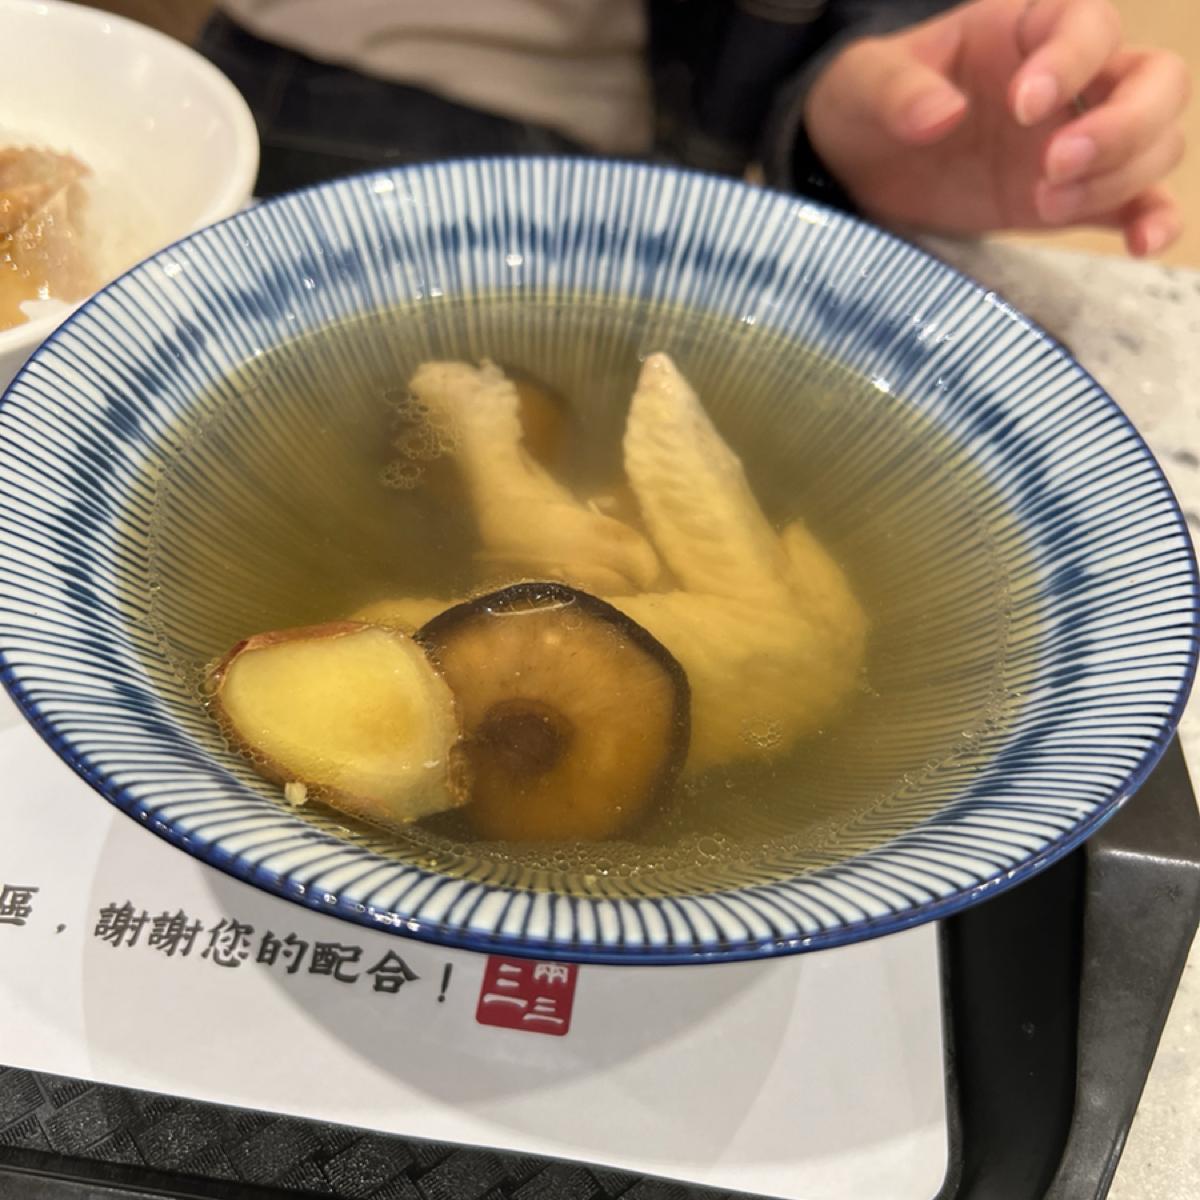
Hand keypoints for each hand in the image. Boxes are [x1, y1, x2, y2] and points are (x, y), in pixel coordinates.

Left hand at [804, 0, 1189, 254]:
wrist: (856, 164)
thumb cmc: (867, 102)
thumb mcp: (864, 83)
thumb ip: (899, 91)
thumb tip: (940, 117)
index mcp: (1028, 28)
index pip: (1089, 25)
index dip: (1073, 61)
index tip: (1023, 105)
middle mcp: (1074, 78)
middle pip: (1156, 82)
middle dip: (1122, 125)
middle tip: (1053, 165)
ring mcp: (1079, 139)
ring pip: (1155, 143)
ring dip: (1118, 177)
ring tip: (1043, 203)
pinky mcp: (1071, 197)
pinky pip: (1135, 203)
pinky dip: (1149, 221)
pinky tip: (1140, 244)